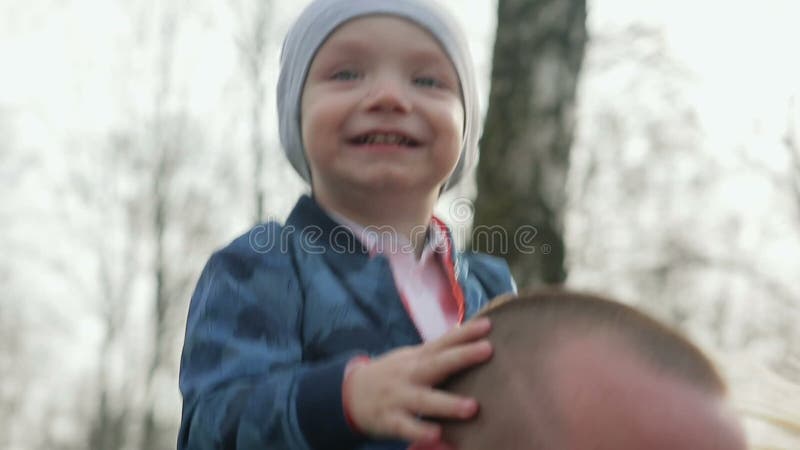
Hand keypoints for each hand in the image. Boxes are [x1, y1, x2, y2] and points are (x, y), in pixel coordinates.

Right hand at [343, 318, 491, 444]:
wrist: (350, 393)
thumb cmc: (394, 375)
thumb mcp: (412, 359)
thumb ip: (439, 352)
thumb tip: (472, 339)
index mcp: (418, 358)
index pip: (444, 341)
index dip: (465, 332)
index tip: (489, 325)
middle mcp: (409, 374)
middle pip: (437, 363)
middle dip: (462, 357)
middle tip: (488, 350)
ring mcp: (398, 397)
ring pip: (424, 400)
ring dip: (447, 403)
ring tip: (472, 408)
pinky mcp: (389, 420)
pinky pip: (406, 427)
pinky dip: (420, 432)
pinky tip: (437, 436)